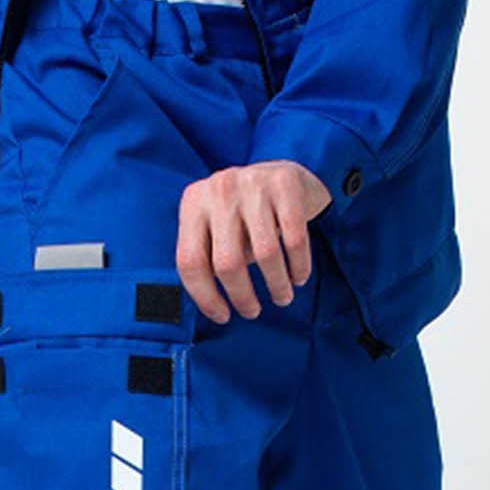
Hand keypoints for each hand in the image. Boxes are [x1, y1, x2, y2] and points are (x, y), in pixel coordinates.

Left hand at [176, 160, 331, 323]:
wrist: (280, 173)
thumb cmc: (243, 213)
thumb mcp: (214, 226)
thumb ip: (207, 256)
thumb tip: (215, 307)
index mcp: (193, 203)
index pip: (190, 262)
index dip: (205, 297)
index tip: (222, 316)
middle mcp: (219, 190)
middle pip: (227, 263)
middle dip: (242, 297)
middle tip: (252, 311)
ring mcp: (253, 184)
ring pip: (265, 254)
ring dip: (276, 286)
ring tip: (282, 297)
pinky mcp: (285, 184)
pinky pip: (294, 240)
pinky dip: (299, 266)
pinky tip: (298, 277)